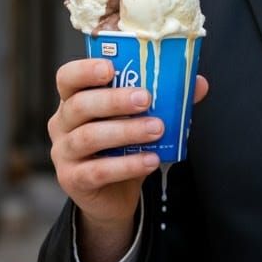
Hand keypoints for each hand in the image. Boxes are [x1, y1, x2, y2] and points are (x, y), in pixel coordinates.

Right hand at [48, 58, 209, 261]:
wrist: (113, 193)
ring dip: (126, 131)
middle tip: (147, 99)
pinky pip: (98, 171)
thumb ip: (167, 98)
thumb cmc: (124, 144)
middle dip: (115, 100)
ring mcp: (64, 152)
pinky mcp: (72, 180)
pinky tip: (151, 160)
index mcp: (75, 98)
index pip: (68, 77)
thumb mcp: (141, 118)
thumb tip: (198, 84)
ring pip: (89, 137)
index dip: (85, 70)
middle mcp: (62, 123)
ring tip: (157, 129)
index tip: (110, 68)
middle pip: (80, 105)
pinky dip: (127, 164)